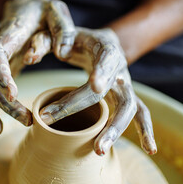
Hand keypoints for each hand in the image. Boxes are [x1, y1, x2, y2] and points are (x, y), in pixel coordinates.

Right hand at [0, 0, 75, 134]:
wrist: (23, 6)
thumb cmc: (42, 9)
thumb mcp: (56, 10)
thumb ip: (62, 28)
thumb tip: (62, 54)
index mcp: (10, 34)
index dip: (1, 72)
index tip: (13, 93)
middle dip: (4, 101)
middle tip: (28, 120)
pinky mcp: (0, 70)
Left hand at [29, 27, 156, 154]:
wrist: (102, 42)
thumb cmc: (78, 39)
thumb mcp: (61, 32)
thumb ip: (44, 40)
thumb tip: (32, 58)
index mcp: (107, 48)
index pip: (107, 60)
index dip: (102, 72)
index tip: (94, 86)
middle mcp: (120, 68)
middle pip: (109, 88)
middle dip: (84, 106)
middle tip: (53, 120)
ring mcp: (125, 85)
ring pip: (129, 107)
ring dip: (115, 129)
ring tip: (98, 150)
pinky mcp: (126, 97)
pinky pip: (140, 114)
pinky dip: (146, 131)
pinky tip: (150, 149)